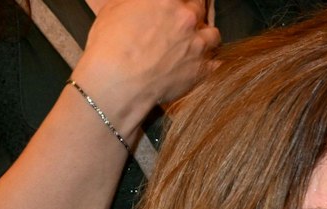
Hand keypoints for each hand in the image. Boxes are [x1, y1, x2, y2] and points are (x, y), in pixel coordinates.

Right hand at [78, 0, 219, 124]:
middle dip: (193, 11)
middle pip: (200, 7)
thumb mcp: (115, 8)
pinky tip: (200, 63)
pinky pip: (216, 63)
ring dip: (204, 36)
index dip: (179, 0)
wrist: (118, 82)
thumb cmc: (109, 44)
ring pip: (213, 34)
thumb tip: (143, 3)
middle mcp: (187, 19)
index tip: (176, 4)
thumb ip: (137, 2)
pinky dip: (210, 62)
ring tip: (194, 42)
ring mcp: (197, 45)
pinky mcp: (201, 70)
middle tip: (183, 19)